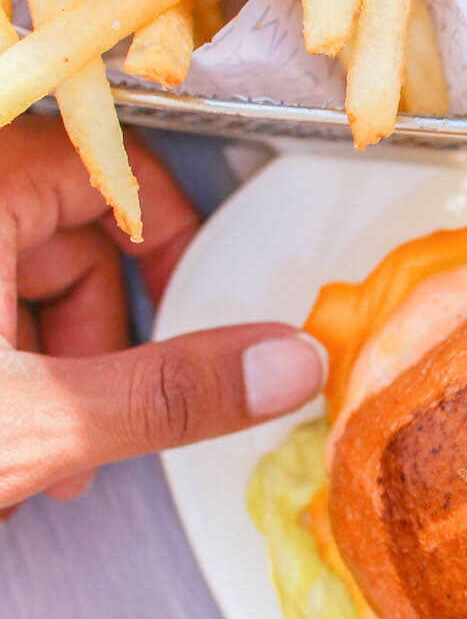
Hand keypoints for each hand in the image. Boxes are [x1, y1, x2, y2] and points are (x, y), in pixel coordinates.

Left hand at [0, 116, 324, 509]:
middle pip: (64, 234)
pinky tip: (7, 444)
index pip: (106, 165)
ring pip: (17, 280)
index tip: (186, 298)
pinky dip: (5, 373)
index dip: (163, 234)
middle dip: (98, 334)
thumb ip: (167, 394)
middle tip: (99, 409)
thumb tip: (286, 365)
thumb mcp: (38, 420)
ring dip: (52, 366)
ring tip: (45, 453)